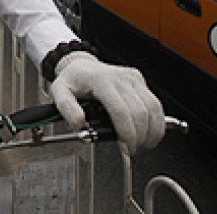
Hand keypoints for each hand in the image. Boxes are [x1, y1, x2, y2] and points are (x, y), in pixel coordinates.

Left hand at [49, 52, 164, 153]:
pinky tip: (150, 132)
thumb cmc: (72, 81)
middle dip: (140, 137)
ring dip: (152, 131)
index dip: (127, 134)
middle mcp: (120, 77)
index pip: (120, 111)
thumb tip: (81, 125)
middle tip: (133, 150)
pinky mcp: (139, 80)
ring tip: (143, 145)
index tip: (126, 149)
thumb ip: (67, 110)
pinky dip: (156, 122)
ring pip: (152, 108)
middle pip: (140, 112)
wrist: (81, 65)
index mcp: (100, 81)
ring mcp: (132, 78)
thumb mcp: (60, 93)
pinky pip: (155, 103)